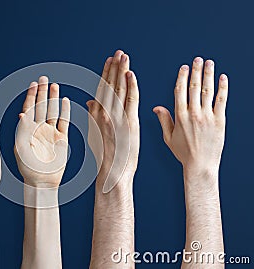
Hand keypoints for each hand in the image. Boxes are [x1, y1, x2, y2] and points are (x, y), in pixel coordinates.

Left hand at [14, 76, 69, 187]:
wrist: (42, 182)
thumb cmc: (28, 168)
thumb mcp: (21, 149)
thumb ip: (22, 131)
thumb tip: (21, 115)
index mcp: (27, 130)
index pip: (29, 108)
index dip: (31, 96)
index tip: (33, 84)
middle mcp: (39, 129)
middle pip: (41, 106)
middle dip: (42, 92)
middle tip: (44, 78)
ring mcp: (50, 133)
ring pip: (52, 111)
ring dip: (53, 99)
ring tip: (55, 85)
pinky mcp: (61, 139)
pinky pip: (63, 122)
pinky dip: (65, 111)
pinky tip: (65, 101)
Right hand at [87, 50, 139, 192]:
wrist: (112, 173)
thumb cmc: (105, 157)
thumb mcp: (95, 134)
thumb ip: (92, 115)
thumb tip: (90, 101)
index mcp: (96, 116)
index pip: (101, 90)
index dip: (105, 74)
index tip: (108, 61)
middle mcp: (104, 114)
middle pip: (109, 86)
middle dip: (113, 68)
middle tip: (118, 53)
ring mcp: (116, 118)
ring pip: (118, 89)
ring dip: (121, 71)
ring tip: (124, 57)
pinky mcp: (129, 123)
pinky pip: (130, 100)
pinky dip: (130, 86)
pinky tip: (131, 74)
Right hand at [154, 57, 227, 172]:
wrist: (200, 165)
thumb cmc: (184, 153)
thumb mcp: (168, 137)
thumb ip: (164, 120)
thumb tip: (156, 107)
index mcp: (179, 116)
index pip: (180, 91)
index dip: (182, 77)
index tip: (184, 67)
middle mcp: (193, 114)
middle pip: (194, 87)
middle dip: (196, 71)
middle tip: (198, 59)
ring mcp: (208, 116)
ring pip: (208, 90)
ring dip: (209, 75)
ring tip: (210, 63)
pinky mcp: (220, 120)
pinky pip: (221, 100)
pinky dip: (223, 88)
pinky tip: (223, 78)